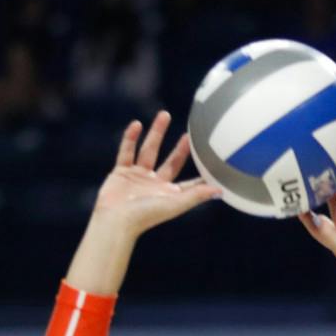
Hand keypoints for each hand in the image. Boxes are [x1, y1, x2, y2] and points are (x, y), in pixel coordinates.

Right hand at [90, 112, 219, 237]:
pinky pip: (126, 151)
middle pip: (171, 161)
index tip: (214, 162)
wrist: (115, 221)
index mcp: (169, 194)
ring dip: (156, 133)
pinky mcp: (121, 172)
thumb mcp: (174, 204)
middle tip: (189, 134)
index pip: (190, 182)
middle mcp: (155, 184)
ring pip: (149, 150)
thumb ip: (196, 195)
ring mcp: (137, 177)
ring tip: (164, 114)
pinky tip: (136, 124)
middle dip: (180, 148)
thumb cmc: (145, 216)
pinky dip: (130, 138)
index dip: (202, 174)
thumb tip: (221, 190)